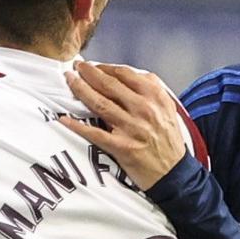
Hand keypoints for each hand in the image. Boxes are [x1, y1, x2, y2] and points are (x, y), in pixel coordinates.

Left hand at [61, 61, 187, 190]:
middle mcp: (144, 109)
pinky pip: (94, 134)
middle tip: (75, 66)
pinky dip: (77, 126)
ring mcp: (132, 128)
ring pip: (99, 103)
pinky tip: (64, 119)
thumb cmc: (168, 140)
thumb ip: (151, 90)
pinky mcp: (122, 147)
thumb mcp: (168, 108)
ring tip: (69, 81)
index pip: (124, 74)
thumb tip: (128, 76)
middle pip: (109, 85)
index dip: (105, 67)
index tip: (93, 65)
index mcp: (155, 97)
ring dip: (80, 90)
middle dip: (88, 73)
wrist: (174, 172)